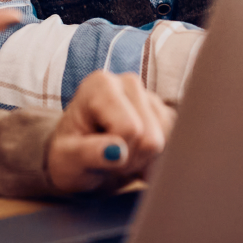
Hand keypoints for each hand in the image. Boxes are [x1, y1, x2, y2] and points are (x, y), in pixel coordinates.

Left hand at [45, 71, 174, 192]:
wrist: (78, 158)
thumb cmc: (69, 157)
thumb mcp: (67, 160)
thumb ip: (88, 154)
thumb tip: (117, 152)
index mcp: (100, 85)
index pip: (130, 129)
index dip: (119, 154)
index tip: (99, 153)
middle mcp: (128, 82)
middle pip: (152, 138)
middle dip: (133, 158)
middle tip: (110, 158)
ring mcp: (149, 96)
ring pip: (167, 141)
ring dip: (145, 160)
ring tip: (121, 155)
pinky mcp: (164, 112)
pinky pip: (176, 142)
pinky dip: (157, 158)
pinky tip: (135, 154)